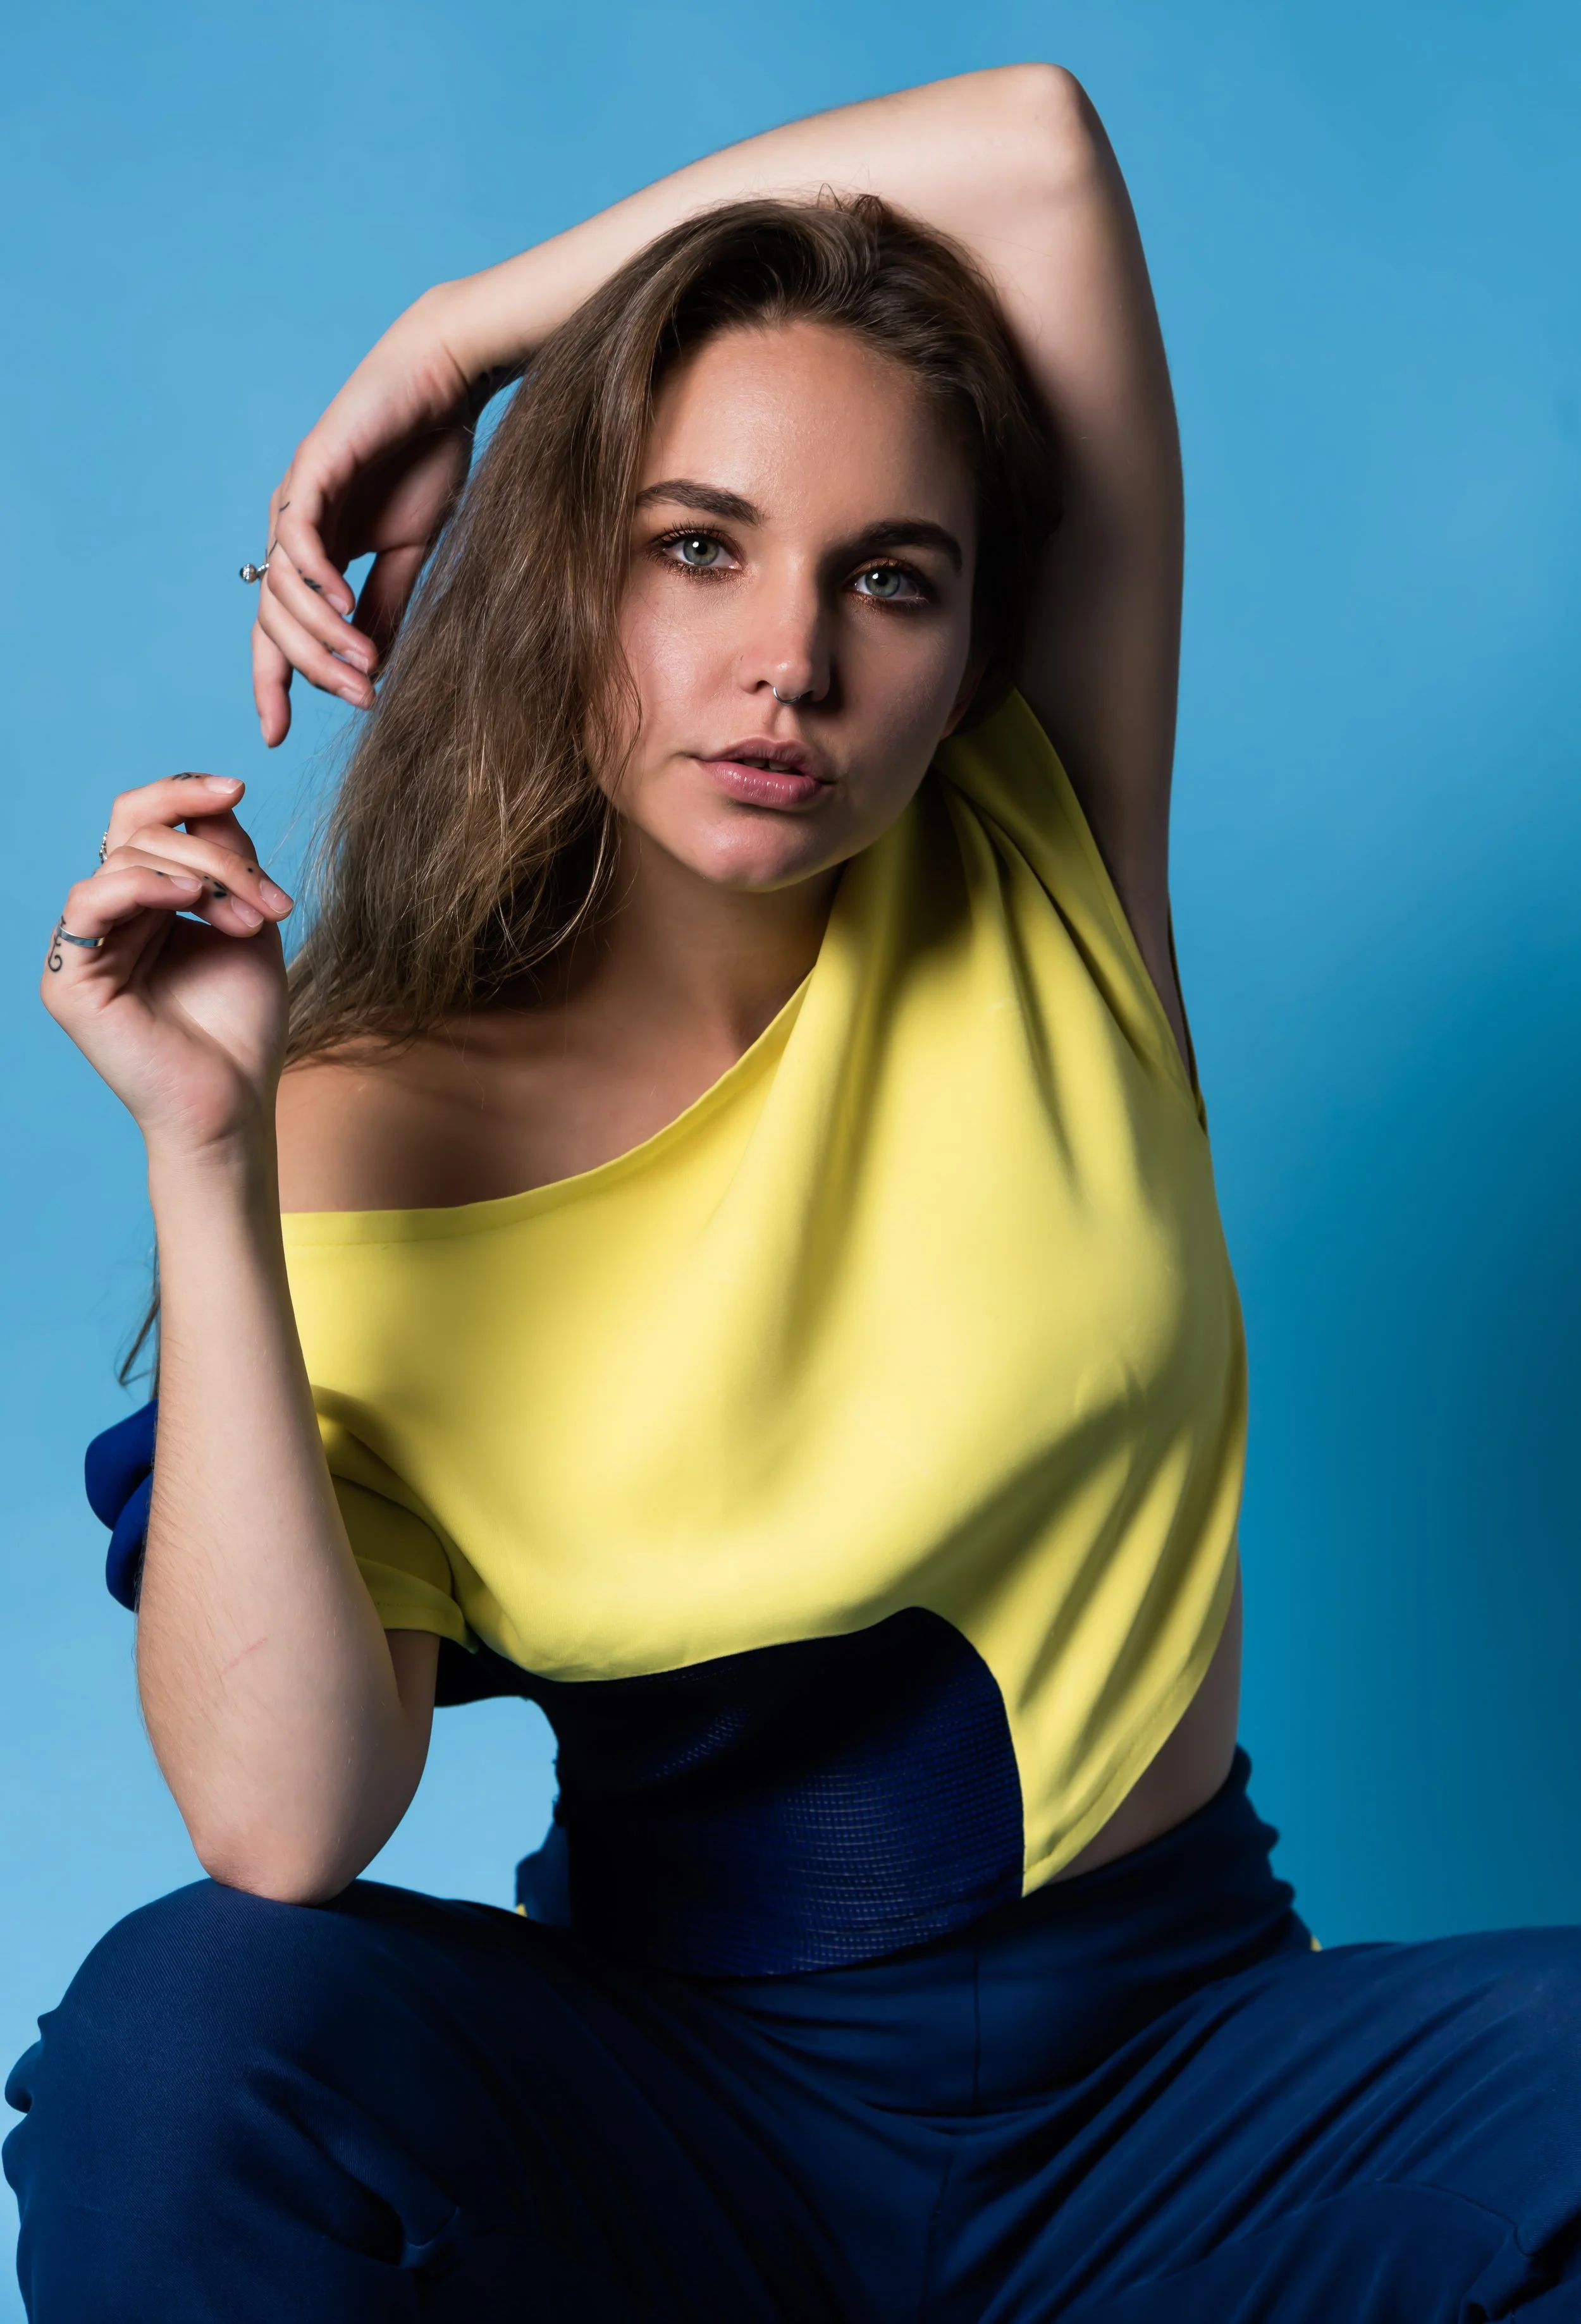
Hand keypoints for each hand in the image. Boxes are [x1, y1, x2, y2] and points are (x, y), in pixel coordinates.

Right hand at [41, 775, 294, 1158]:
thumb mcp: (249, 921)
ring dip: (200, 875)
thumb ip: (228, 859)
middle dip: (217, 854)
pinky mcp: (69, 979)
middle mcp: (108, 918)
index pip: (142, 821)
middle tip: (270, 903)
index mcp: (144, 903)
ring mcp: (84, 947)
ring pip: (122, 859)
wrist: (236, 1102)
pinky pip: (89, 901)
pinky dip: (144, 886)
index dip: (184, 794)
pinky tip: (190, 900)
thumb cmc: (243, 1025)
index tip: (239, 786)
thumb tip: (216, 797)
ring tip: (248, 920)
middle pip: (139, 832)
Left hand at [251, 299, 476, 746]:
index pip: (276, 628)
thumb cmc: (429, 459)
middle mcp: (292, 528)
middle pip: (274, 619)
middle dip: (313, 669)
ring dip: (320, 635)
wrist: (447, 385)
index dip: (273, 681)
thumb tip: (367, 669)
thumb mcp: (410, 552)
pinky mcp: (313, 469)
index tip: (275, 733)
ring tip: (361, 663)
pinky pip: (299, 538)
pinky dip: (317, 579)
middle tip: (358, 698)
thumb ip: (384, 605)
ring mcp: (297, 498)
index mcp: (312, 552)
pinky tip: (345, 608)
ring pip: (283, 586)